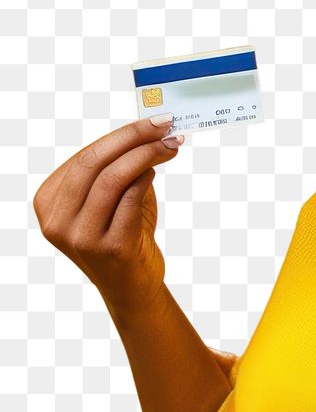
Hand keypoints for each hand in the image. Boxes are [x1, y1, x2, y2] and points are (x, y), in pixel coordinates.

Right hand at [32, 116, 182, 315]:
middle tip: (164, 126)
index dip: (120, 135)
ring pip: (112, 178)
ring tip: (170, 145)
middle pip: (94, 163)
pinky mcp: (110, 249)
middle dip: (133, 138)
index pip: (84, 157)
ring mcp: (81, 237)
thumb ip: (117, 167)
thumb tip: (146, 128)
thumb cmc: (123, 237)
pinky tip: (157, 169)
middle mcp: (57, 221)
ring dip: (146, 155)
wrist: (133, 289)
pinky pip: (130, 200)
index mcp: (48, 203)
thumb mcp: (111, 199)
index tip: (152, 122)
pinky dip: (145, 179)